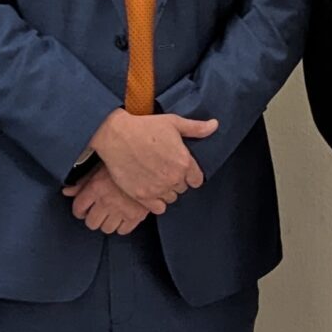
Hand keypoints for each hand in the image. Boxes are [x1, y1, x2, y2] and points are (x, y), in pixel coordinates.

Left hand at [63, 162, 158, 234]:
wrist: (152, 163)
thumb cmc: (125, 162)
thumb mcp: (101, 166)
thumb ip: (83, 181)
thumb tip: (66, 191)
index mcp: (96, 187)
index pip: (79, 208)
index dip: (79, 211)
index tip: (82, 211)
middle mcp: (107, 201)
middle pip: (92, 223)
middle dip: (92, 219)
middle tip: (96, 213)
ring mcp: (122, 210)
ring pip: (106, 229)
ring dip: (107, 223)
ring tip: (110, 215)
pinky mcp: (136, 216)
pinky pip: (123, 231)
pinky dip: (121, 226)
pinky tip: (122, 217)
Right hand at [90, 109, 217, 207]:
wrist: (116, 135)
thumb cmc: (144, 126)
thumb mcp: (173, 122)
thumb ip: (196, 128)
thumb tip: (215, 125)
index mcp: (184, 162)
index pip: (197, 180)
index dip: (189, 175)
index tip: (180, 168)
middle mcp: (174, 178)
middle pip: (182, 189)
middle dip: (176, 181)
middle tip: (163, 170)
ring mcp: (158, 189)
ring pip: (170, 198)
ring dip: (166, 191)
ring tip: (155, 179)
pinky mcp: (143, 196)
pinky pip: (158, 208)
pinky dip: (155, 202)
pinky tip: (149, 190)